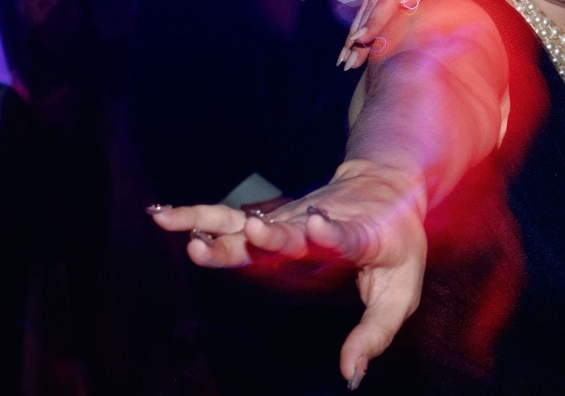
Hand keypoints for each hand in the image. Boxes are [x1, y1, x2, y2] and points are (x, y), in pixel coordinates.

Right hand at [150, 160, 427, 389]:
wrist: (386, 187)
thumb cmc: (397, 245)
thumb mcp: (402, 290)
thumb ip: (375, 333)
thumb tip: (350, 377)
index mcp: (358, 236)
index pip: (344, 235)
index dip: (330, 231)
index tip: (316, 223)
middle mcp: (316, 223)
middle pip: (290, 230)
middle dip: (269, 235)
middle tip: (250, 232)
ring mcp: (288, 219)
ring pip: (248, 221)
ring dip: (215, 224)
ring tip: (182, 231)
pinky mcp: (268, 217)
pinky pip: (227, 218)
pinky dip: (195, 216)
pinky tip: (163, 215)